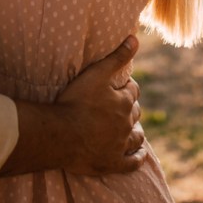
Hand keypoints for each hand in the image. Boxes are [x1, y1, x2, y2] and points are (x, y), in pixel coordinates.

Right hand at [54, 35, 146, 175]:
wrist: (61, 135)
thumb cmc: (76, 102)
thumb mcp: (97, 73)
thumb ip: (117, 57)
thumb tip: (136, 39)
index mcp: (124, 102)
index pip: (133, 91)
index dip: (128, 87)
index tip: (123, 86)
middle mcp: (126, 124)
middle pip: (135, 114)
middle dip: (131, 109)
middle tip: (124, 107)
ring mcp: (120, 145)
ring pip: (136, 137)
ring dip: (136, 132)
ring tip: (134, 130)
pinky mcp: (112, 163)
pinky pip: (131, 163)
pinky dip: (138, 158)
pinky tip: (140, 156)